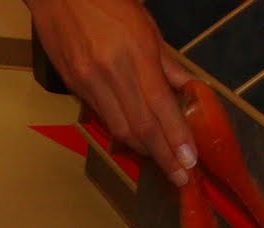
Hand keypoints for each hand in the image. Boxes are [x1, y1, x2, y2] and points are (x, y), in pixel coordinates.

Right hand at [27, 0, 197, 184]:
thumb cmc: (106, 0)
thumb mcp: (146, 25)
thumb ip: (166, 63)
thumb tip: (186, 91)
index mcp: (133, 52)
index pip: (159, 107)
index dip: (175, 138)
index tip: (189, 161)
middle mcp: (109, 72)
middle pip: (139, 127)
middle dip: (162, 155)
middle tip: (180, 175)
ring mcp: (88, 82)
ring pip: (119, 128)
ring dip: (143, 150)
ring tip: (163, 162)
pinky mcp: (73, 86)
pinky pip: (103, 116)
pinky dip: (123, 132)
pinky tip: (137, 141)